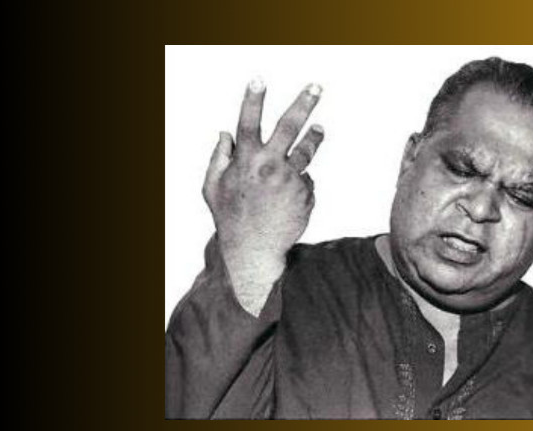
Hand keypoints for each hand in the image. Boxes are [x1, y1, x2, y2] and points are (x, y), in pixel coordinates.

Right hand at [202, 78, 324, 311]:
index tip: (258, 79)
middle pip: (289, 126)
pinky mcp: (305, 193)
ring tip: (319, 129)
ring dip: (314, 137)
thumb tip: (226, 132)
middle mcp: (269, 166)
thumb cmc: (230, 216)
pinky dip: (298, 183)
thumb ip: (218, 158)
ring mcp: (290, 179)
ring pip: (307, 150)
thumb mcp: (212, 187)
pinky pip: (305, 180)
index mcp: (245, 161)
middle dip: (304, 103)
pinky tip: (287, 199)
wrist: (254, 250)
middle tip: (316, 87)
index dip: (252, 100)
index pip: (248, 122)